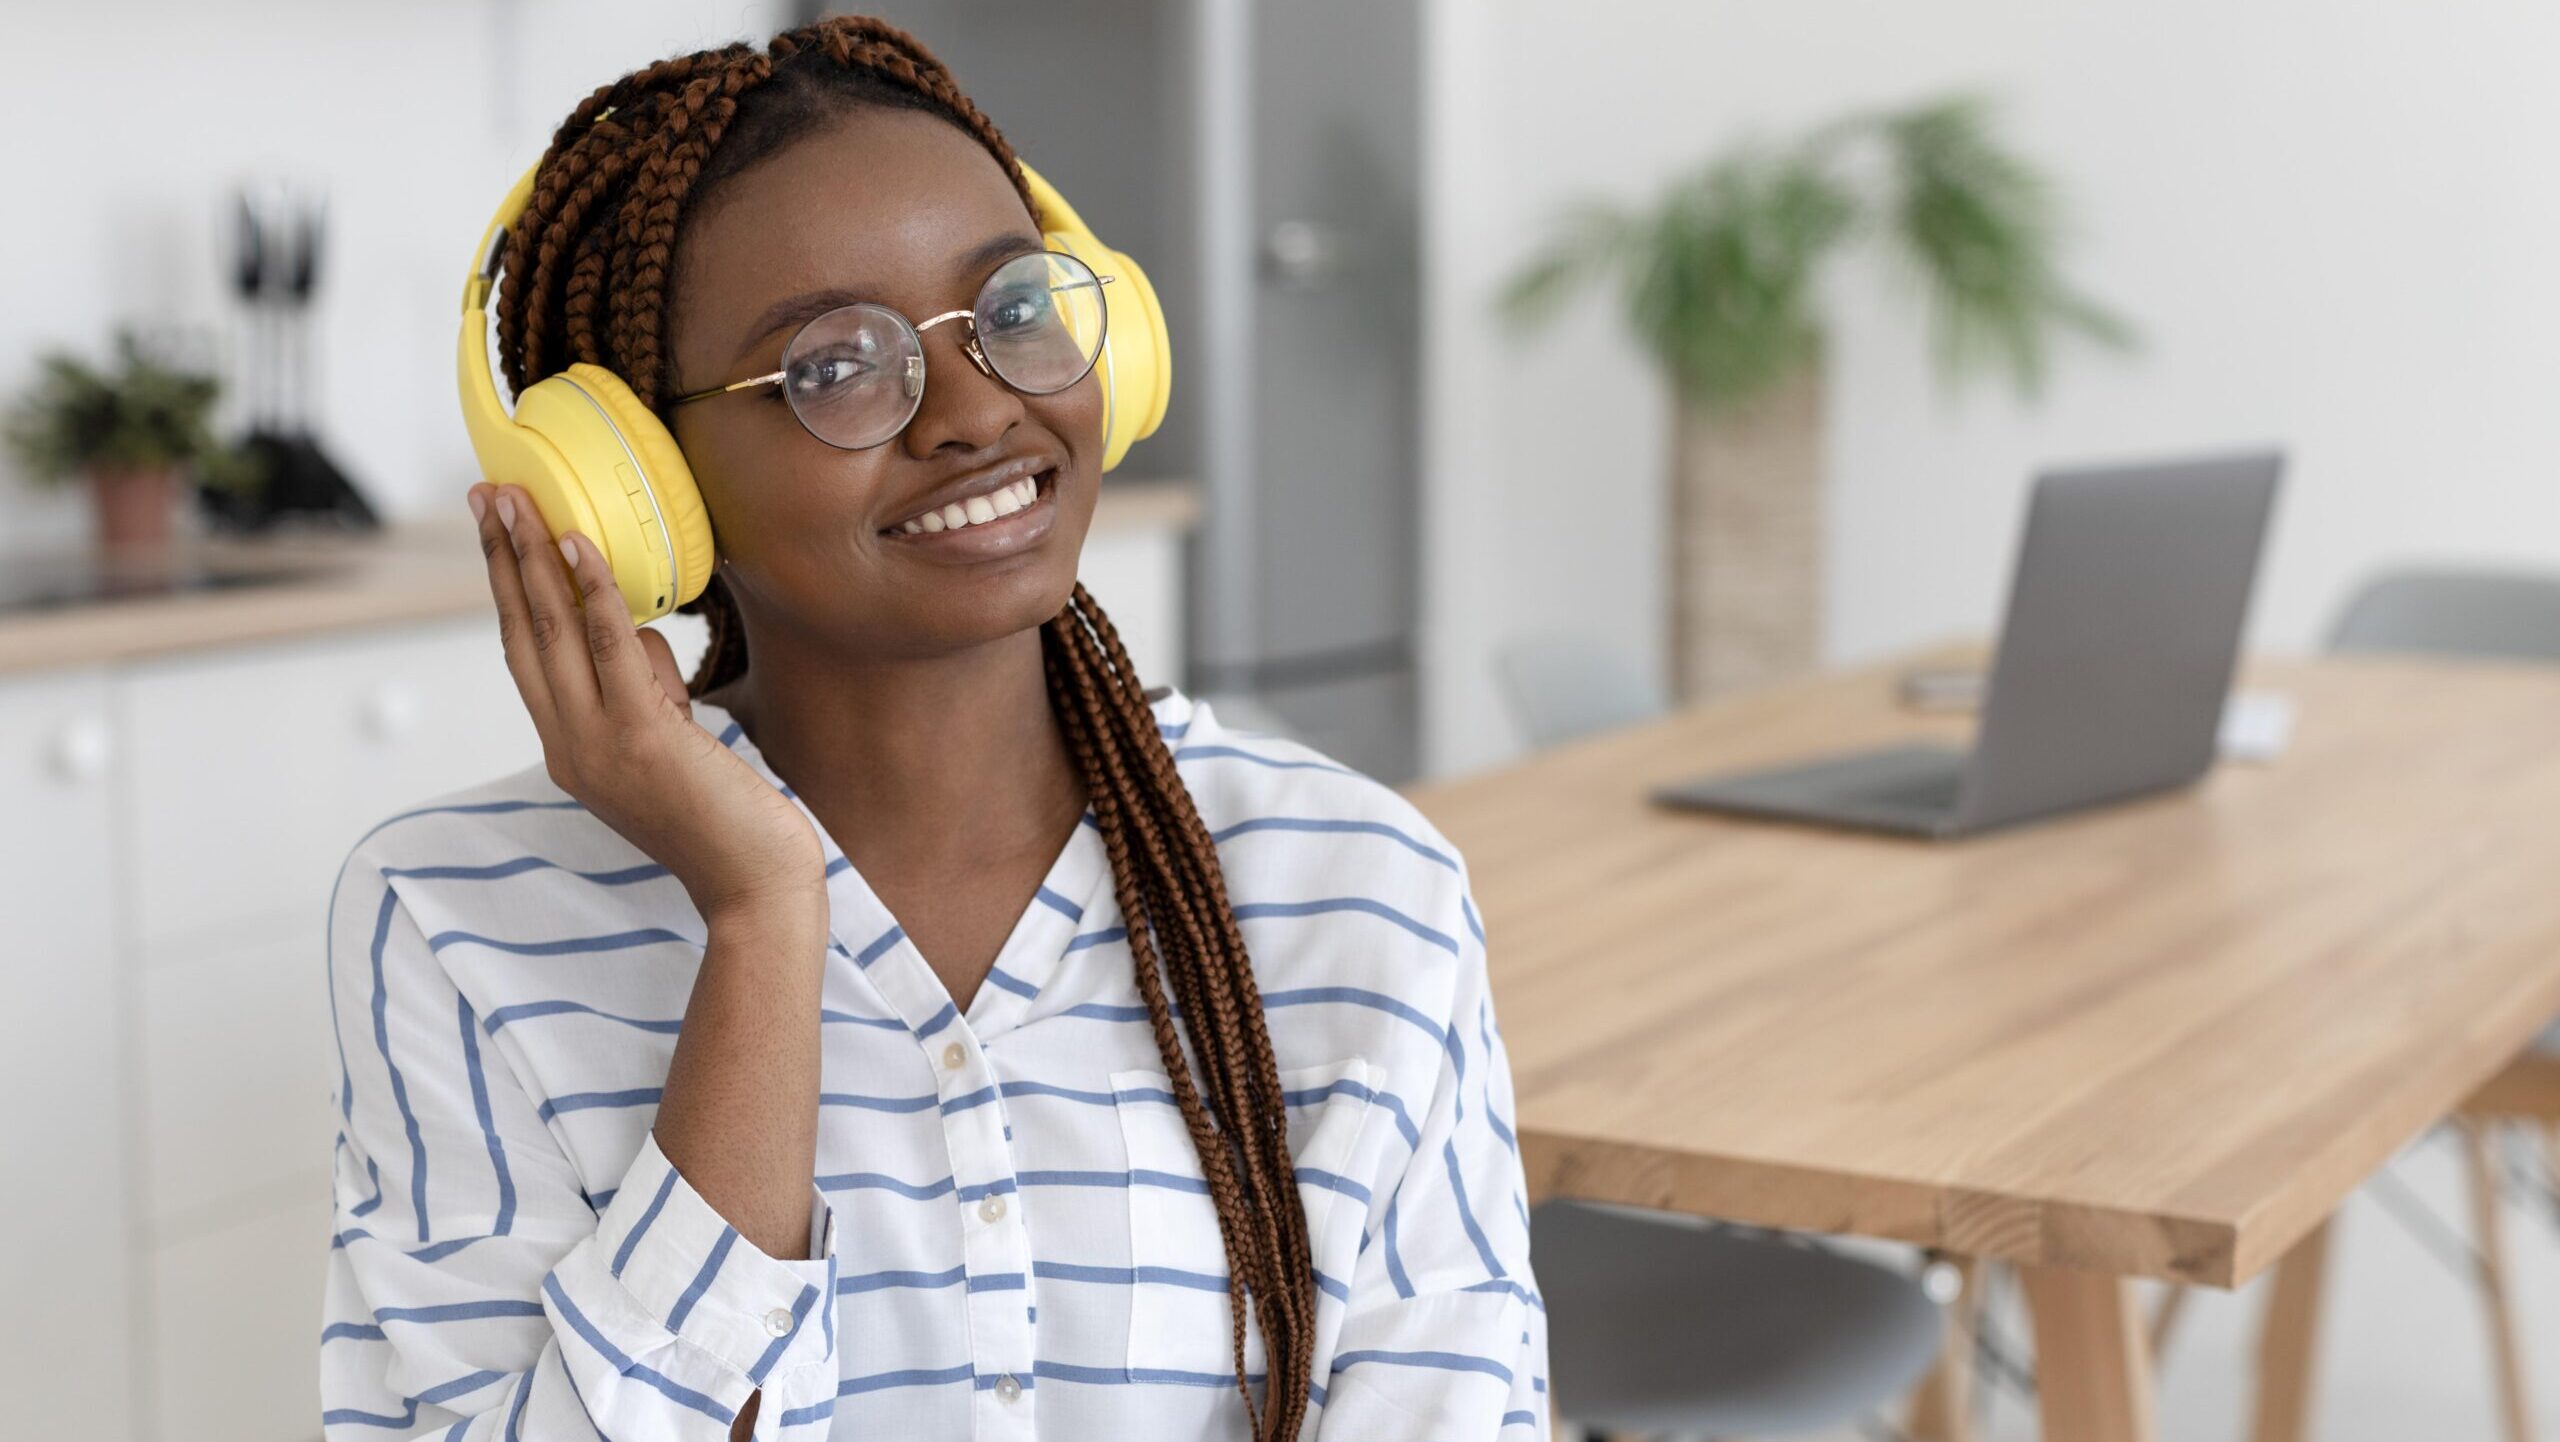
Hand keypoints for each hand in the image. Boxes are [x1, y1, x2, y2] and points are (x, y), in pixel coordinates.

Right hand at [468, 481, 823, 921]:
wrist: (754, 886)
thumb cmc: (726, 819)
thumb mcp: (671, 744)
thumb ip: (645, 693)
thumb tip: (635, 634)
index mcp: (570, 751)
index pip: (526, 656)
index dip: (506, 591)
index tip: (496, 535)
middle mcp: (569, 748)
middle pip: (522, 635)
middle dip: (501, 560)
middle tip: (486, 494)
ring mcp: (598, 746)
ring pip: (550, 635)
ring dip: (531, 561)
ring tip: (518, 500)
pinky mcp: (642, 740)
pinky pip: (608, 651)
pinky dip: (592, 594)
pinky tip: (579, 547)